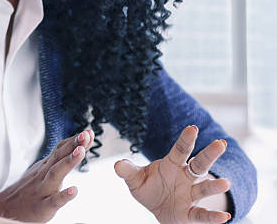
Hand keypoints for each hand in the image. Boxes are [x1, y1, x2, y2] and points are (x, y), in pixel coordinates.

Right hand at [0, 129, 93, 222]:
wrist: (5, 208)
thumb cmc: (29, 189)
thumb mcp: (41, 170)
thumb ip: (58, 160)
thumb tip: (76, 146)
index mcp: (45, 165)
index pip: (61, 149)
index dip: (74, 140)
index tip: (89, 131)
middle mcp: (44, 174)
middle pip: (59, 156)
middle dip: (74, 144)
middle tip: (86, 134)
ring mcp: (43, 189)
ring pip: (56, 173)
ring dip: (69, 161)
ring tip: (81, 151)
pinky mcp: (42, 207)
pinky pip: (54, 201)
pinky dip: (63, 196)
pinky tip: (74, 190)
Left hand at [114, 125, 231, 223]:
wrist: (158, 210)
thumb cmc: (149, 188)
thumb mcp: (135, 179)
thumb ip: (128, 171)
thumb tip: (117, 164)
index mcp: (171, 165)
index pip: (179, 150)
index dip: (185, 139)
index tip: (193, 128)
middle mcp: (185, 177)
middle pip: (199, 164)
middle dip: (209, 154)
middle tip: (221, 143)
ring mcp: (190, 195)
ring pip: (204, 187)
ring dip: (214, 185)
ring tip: (226, 182)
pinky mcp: (191, 213)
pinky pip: (202, 214)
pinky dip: (213, 216)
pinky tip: (225, 216)